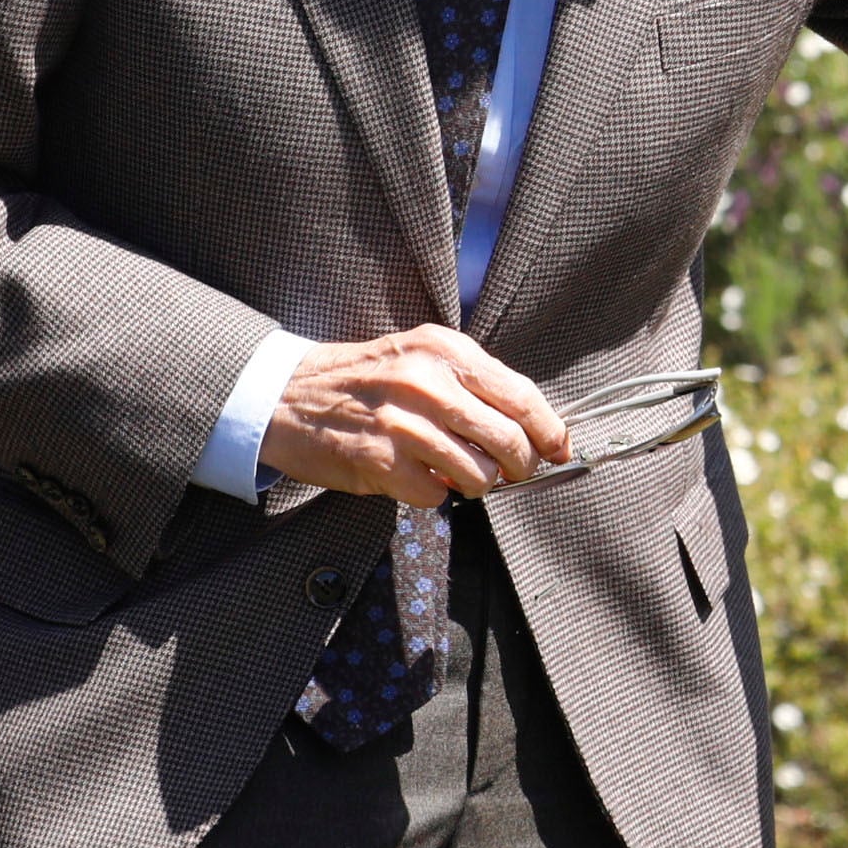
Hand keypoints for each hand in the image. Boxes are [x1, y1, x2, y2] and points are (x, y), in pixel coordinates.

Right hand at [259, 326, 573, 505]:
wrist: (288, 395)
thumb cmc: (365, 380)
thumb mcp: (421, 357)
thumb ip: (473, 384)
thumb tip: (533, 428)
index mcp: (445, 350)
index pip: (521, 395)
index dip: (550, 430)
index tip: (560, 450)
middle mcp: (428, 382)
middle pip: (510, 441)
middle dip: (520, 468)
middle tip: (509, 473)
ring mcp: (404, 423)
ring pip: (480, 475)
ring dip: (476, 485)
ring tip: (454, 474)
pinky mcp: (382, 462)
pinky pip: (436, 496)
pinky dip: (433, 495)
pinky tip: (413, 475)